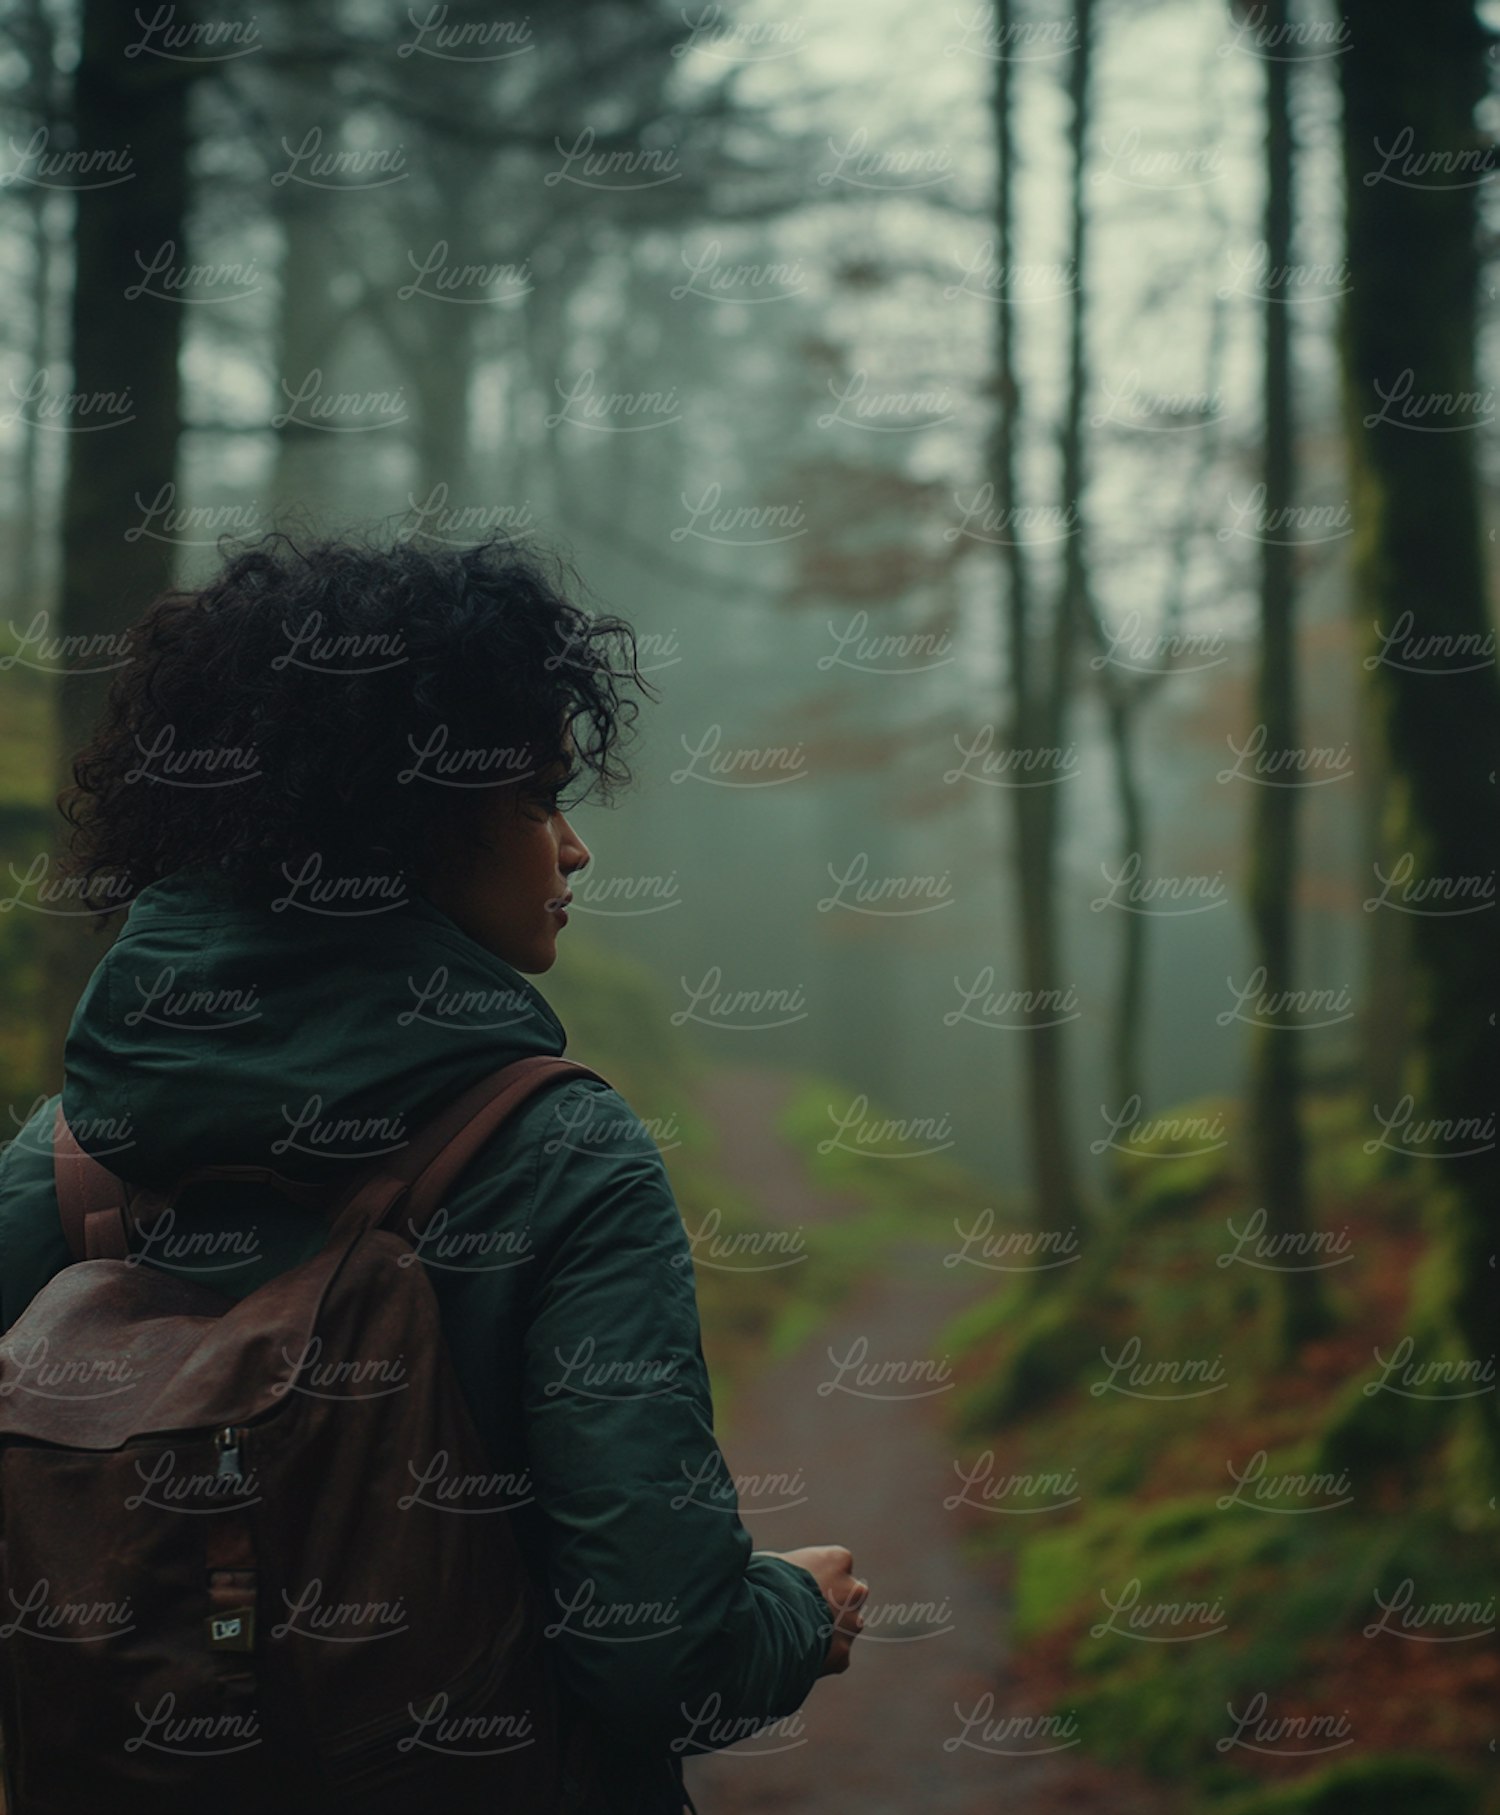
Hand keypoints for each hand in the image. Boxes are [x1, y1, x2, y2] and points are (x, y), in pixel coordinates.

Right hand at [762, 1544, 868, 1675]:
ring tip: (796, 1635)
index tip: (799, 1583)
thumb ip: (790, 1567)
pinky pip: (835, 1655)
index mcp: (837, 1560)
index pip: (836, 1564)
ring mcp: (851, 1624)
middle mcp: (853, 1590)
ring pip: (844, 1628)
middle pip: (846, 1596)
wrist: (767, 1623)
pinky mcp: (843, 1654)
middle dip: (831, 1604)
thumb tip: (777, 1572)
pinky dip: (821, 1657)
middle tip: (801, 1611)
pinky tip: (799, 1654)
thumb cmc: (765, 1583)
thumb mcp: (773, 1562)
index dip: (816, 1575)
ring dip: (828, 1631)